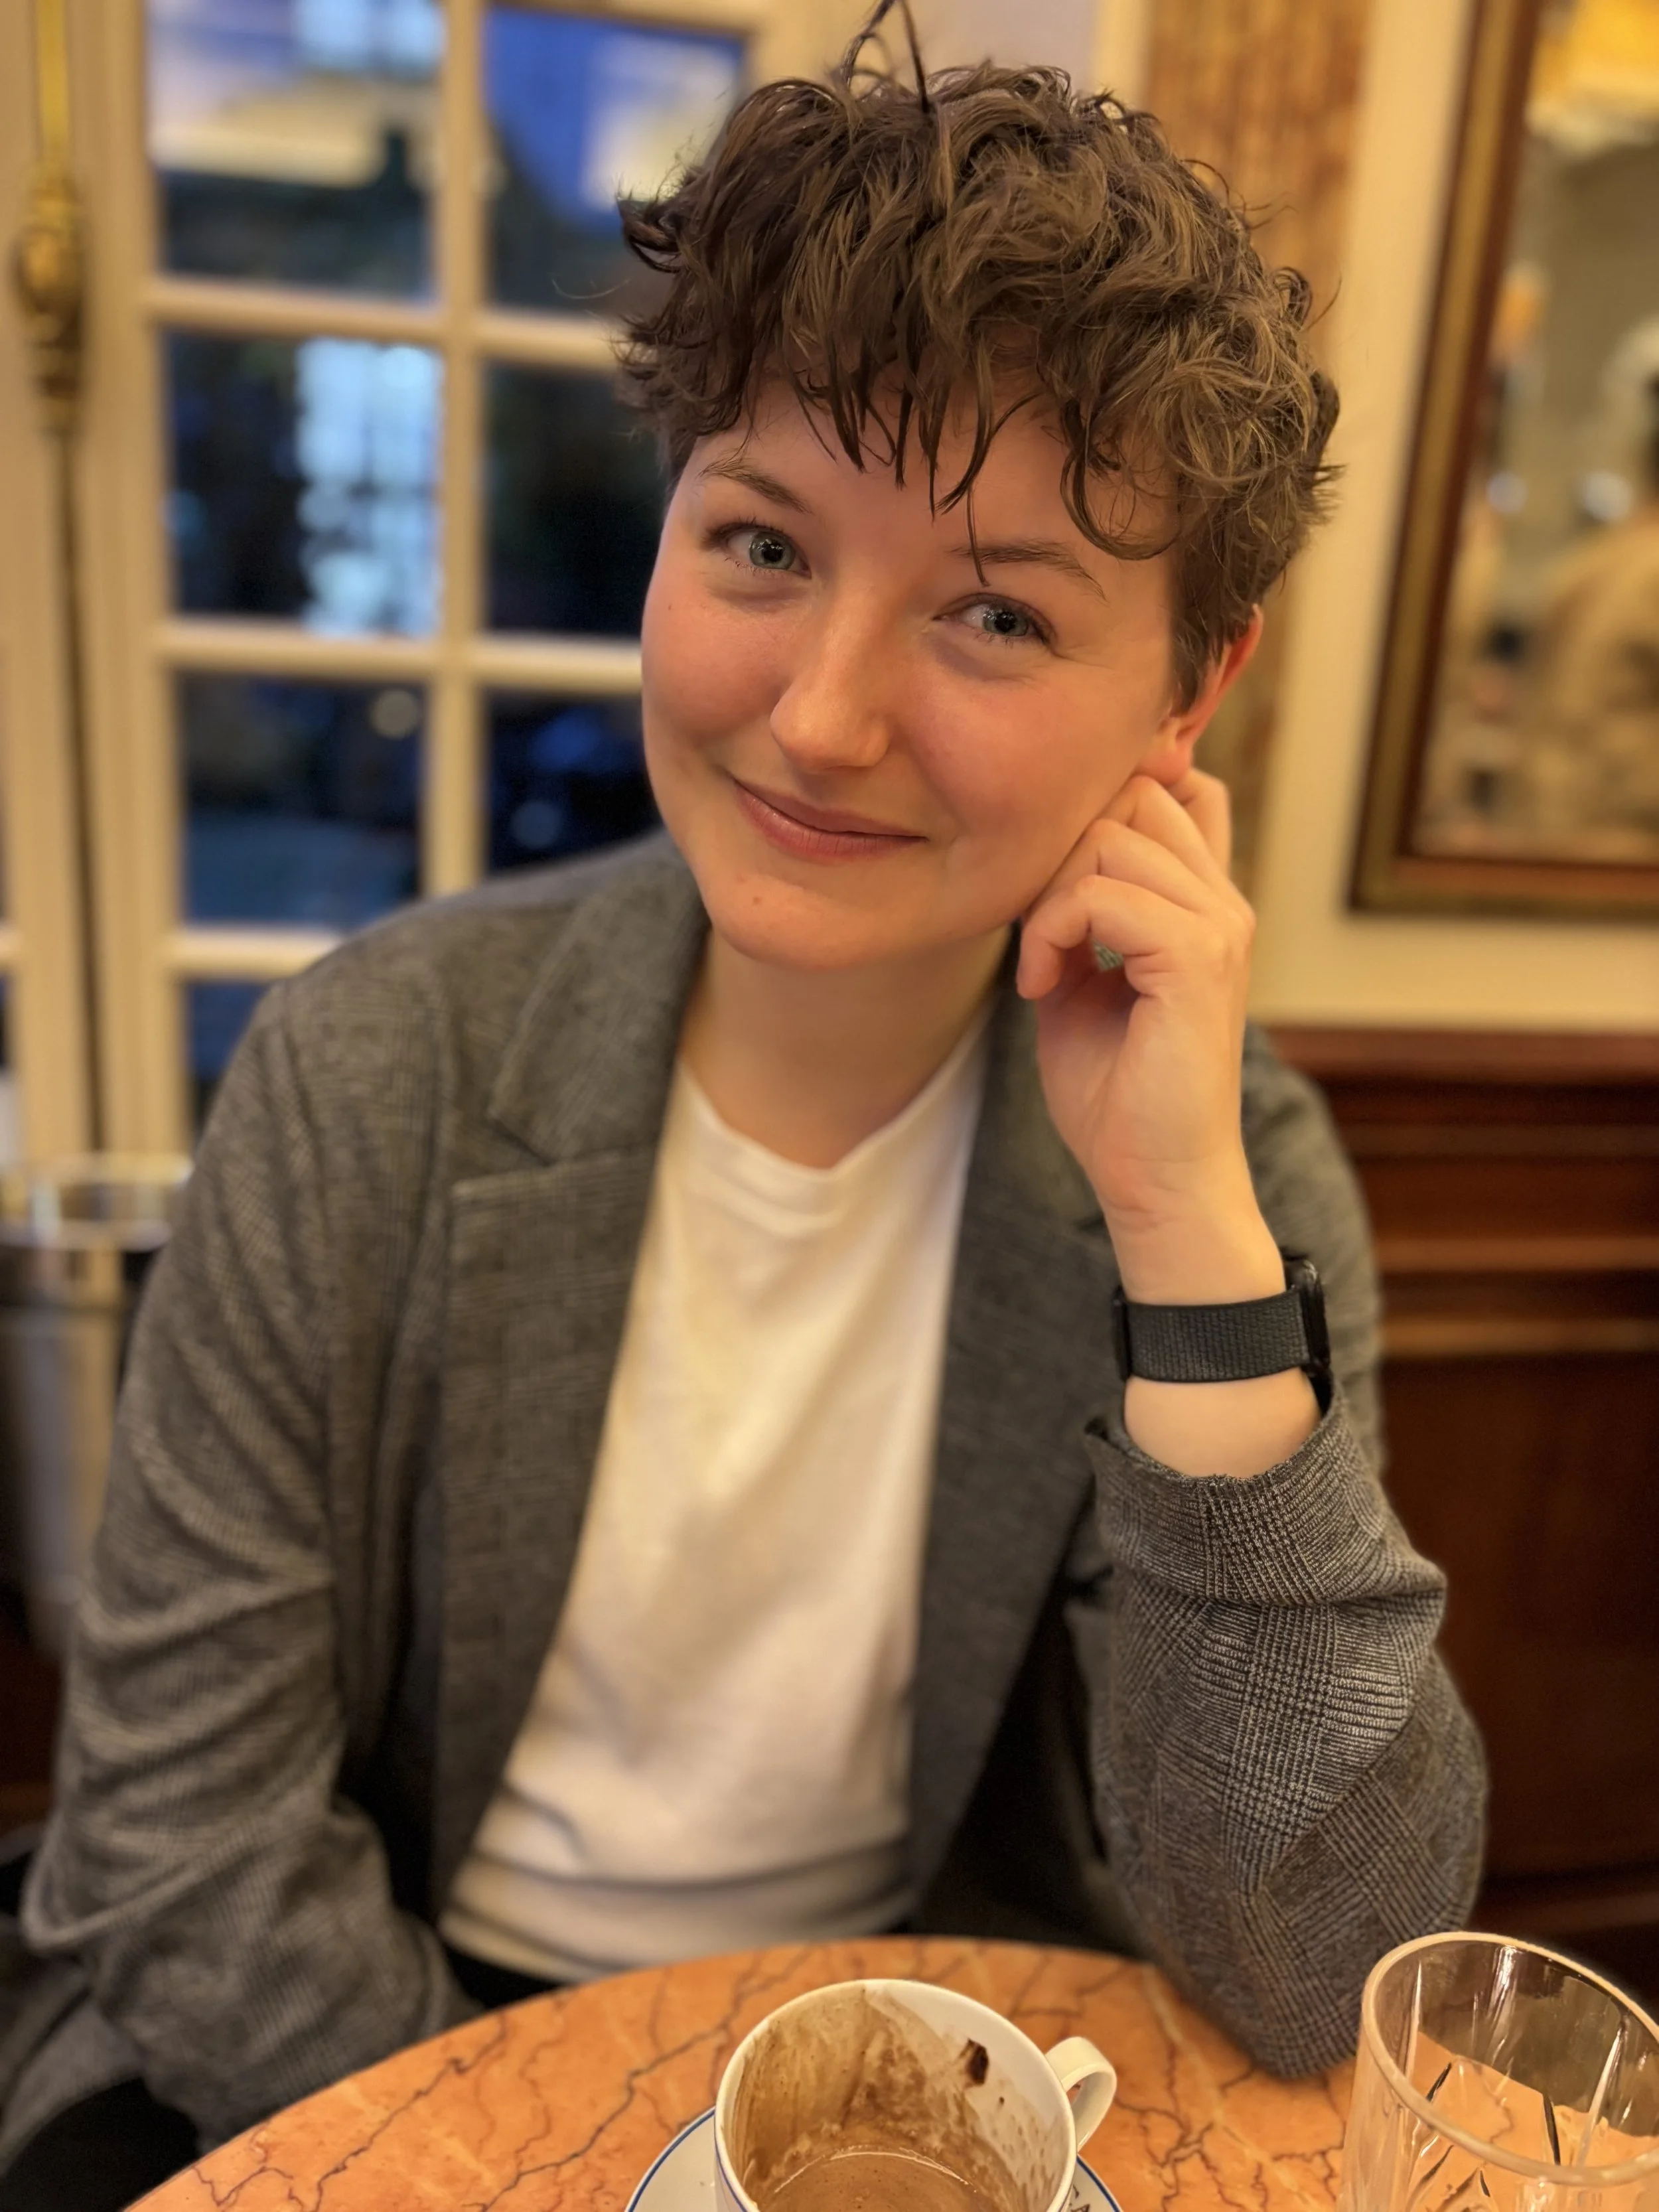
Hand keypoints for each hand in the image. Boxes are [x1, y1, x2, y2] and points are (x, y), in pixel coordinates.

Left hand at [1016, 770, 1280, 1305]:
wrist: (1157, 1181)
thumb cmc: (1117, 1097)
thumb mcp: (1082, 983)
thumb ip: (1075, 914)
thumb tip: (1039, 859)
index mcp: (1202, 904)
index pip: (1165, 789)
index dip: (1092, 815)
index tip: (1047, 892)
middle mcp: (1221, 903)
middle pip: (1133, 795)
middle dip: (1060, 850)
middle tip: (1038, 931)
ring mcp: (1218, 926)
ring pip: (1111, 835)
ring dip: (1049, 897)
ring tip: (1041, 966)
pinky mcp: (1197, 958)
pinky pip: (1103, 894)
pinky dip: (1053, 931)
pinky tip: (1042, 987)